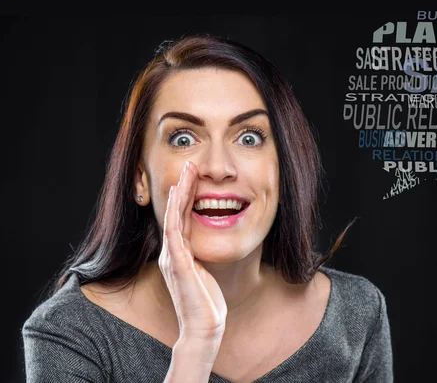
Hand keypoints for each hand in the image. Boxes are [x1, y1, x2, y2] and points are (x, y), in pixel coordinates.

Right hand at [158, 161, 226, 353]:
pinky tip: (177, 195)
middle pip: (176, 213)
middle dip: (182, 188)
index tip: (193, 177)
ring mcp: (173, 258)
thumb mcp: (205, 274)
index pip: (181, 219)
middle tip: (189, 165)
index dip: (186, 197)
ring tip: (186, 172)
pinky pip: (174, 231)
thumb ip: (201, 258)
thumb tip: (205, 246)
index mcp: (179, 255)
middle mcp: (172, 253)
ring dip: (179, 193)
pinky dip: (175, 212)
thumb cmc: (207, 305)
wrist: (203, 329)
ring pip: (173, 217)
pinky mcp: (178, 264)